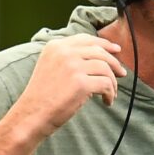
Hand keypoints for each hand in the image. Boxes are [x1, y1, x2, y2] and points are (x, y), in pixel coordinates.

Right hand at [10, 34, 126, 138]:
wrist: (32, 115)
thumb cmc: (42, 96)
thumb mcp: (50, 67)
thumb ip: (68, 58)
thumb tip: (99, 58)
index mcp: (56, 46)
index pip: (86, 39)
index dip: (104, 44)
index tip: (116, 50)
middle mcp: (64, 52)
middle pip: (99, 51)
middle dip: (114, 62)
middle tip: (122, 73)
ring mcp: (73, 66)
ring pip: (105, 67)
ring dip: (112, 82)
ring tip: (111, 93)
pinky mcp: (81, 83)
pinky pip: (106, 84)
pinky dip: (110, 93)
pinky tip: (107, 101)